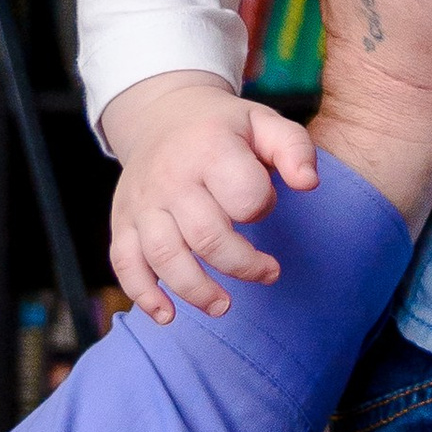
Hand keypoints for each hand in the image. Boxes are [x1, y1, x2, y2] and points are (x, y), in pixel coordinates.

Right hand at [104, 74, 319, 326]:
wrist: (160, 116)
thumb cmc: (223, 128)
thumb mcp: (263, 123)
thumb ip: (294, 148)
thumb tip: (308, 184)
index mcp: (209, 149)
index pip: (244, 196)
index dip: (261, 206)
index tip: (263, 205)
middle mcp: (171, 178)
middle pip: (206, 237)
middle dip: (242, 265)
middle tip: (267, 273)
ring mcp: (142, 202)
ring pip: (164, 256)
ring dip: (195, 290)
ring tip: (222, 306)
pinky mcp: (123, 221)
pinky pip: (125, 262)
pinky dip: (143, 294)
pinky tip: (166, 315)